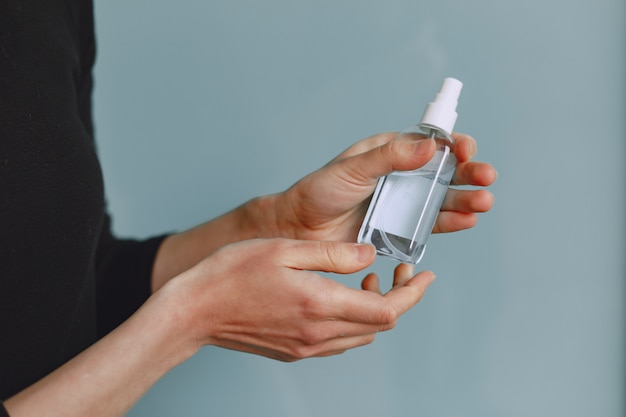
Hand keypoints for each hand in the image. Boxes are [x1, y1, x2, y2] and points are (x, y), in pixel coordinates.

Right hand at [169, 238, 434, 360]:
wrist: (193, 311)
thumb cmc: (231, 274)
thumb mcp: (285, 250)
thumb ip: (334, 254)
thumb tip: (370, 256)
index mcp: (320, 304)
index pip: (387, 310)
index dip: (413, 293)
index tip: (425, 275)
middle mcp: (317, 333)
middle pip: (379, 325)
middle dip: (398, 298)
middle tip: (399, 271)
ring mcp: (305, 347)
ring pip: (361, 335)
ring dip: (374, 310)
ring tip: (366, 280)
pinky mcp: (294, 351)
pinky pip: (338, 341)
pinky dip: (352, 321)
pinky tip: (339, 297)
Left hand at [271, 132, 496, 241]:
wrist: (301, 228)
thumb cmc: (320, 191)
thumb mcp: (354, 168)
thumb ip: (390, 157)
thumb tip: (431, 146)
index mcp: (391, 152)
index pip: (430, 143)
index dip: (453, 144)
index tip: (465, 149)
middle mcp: (402, 176)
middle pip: (444, 172)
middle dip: (469, 173)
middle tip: (486, 177)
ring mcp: (403, 203)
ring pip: (442, 199)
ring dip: (465, 199)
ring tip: (483, 202)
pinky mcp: (401, 229)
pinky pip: (430, 225)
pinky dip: (450, 222)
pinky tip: (466, 221)